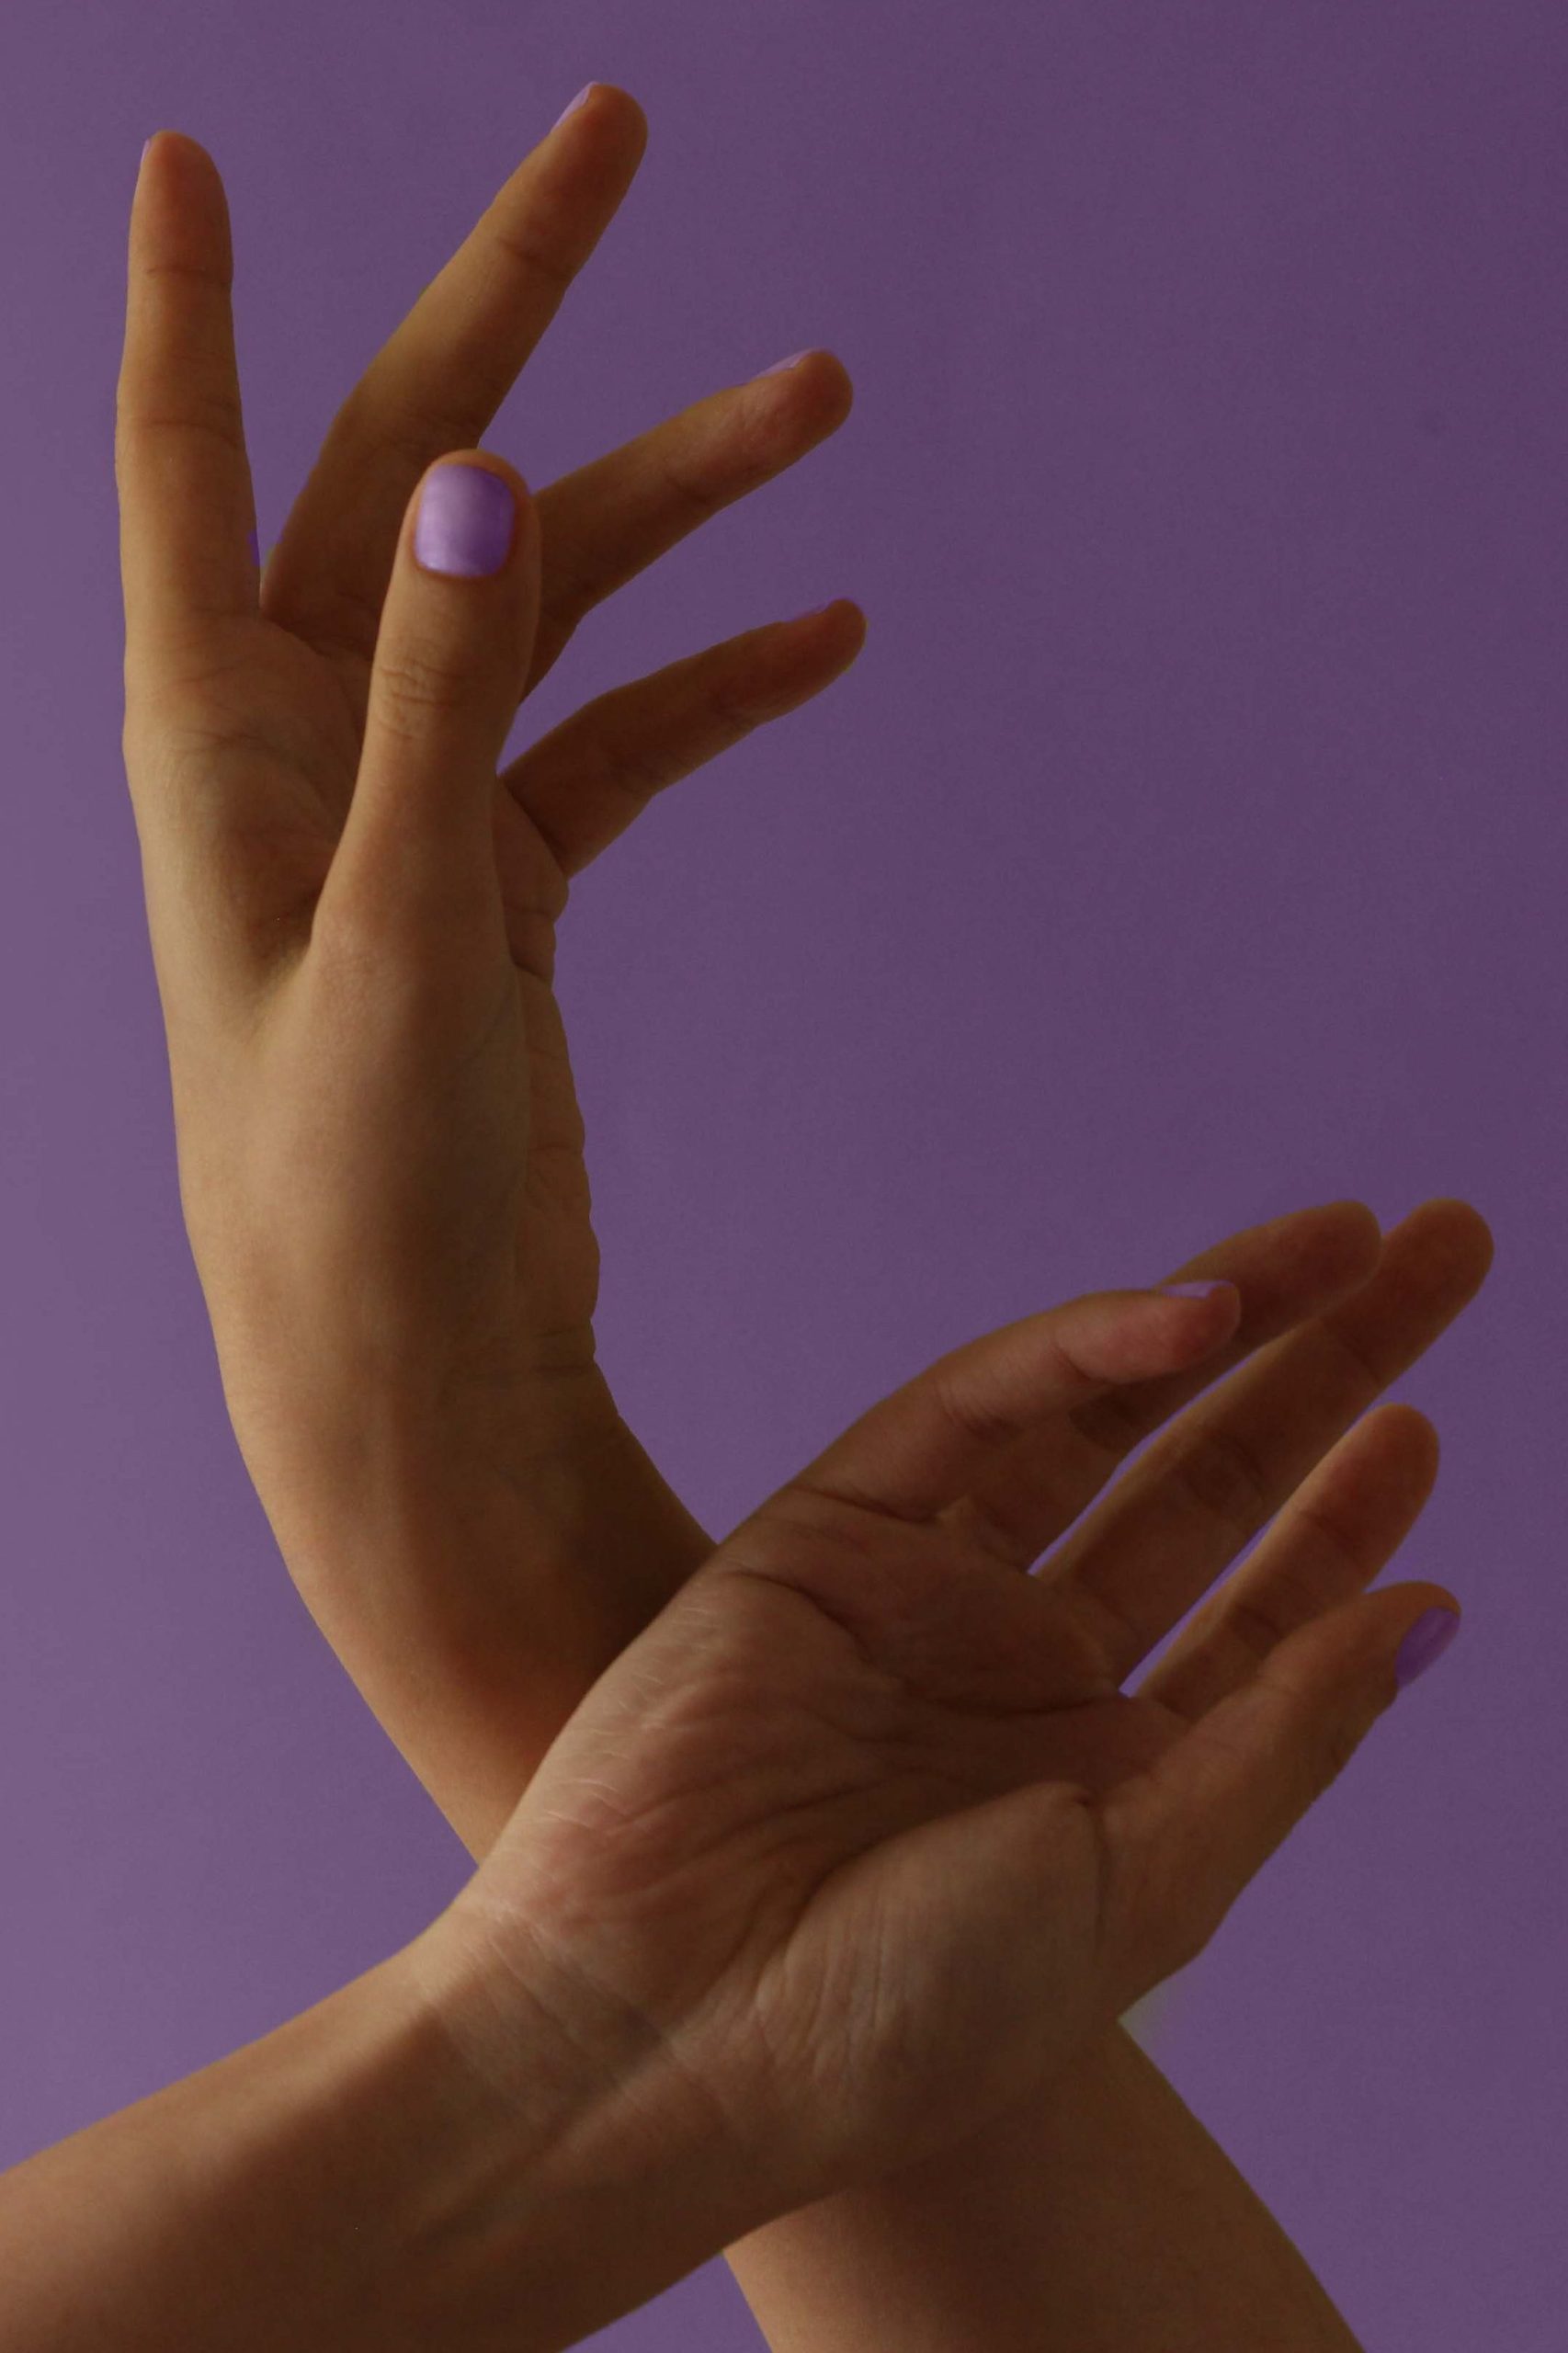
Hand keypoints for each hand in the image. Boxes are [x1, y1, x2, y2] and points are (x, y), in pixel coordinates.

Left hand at [115, 100, 861, 1582]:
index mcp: (215, 735)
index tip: (182, 151)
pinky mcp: (500, 891)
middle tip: (615, 123)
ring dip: (680, 501)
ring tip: (824, 399)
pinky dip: (712, 685)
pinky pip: (614, 742)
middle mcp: (298, 744)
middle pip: (410, 465)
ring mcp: (408, 811)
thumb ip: (427, 703)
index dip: (181, 302)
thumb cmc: (350, 1184)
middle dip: (512, 297)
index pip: (186, 463)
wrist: (407, 1371)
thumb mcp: (397, 933)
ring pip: (546, 598)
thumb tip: (467, 469)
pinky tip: (825, 637)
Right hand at [418, 1205, 1487, 2220]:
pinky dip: (1084, 1347)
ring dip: (1231, 1319)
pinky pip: (975, 1408)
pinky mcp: (826, 1527)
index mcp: (1108, 1776)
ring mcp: (927, 1590)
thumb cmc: (906, 2013)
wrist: (660, 2032)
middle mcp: (1025, 1670)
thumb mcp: (1145, 1882)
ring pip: (1107, 1418)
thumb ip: (1282, 1734)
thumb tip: (1426, 1610)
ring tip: (1358, 1233)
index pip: (1264, 1613)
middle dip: (1327, 1372)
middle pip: (1208, 1483)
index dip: (1351, 1515)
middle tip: (1440, 1250)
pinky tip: (1202, 1311)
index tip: (1425, 1430)